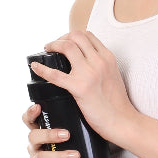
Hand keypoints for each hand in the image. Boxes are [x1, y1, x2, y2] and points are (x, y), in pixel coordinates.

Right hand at [22, 103, 77, 157]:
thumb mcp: (76, 140)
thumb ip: (76, 128)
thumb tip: (89, 112)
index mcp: (41, 136)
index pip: (30, 121)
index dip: (31, 113)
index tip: (38, 107)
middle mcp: (34, 148)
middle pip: (33, 137)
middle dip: (50, 135)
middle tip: (67, 135)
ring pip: (40, 157)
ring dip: (58, 156)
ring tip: (75, 156)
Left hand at [30, 30, 137, 144]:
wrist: (123, 122)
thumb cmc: (118, 105)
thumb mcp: (114, 77)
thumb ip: (102, 67)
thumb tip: (86, 65)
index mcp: (108, 58)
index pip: (87, 35)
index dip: (72, 36)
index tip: (65, 43)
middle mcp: (99, 61)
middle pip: (76, 36)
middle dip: (61, 38)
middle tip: (54, 47)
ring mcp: (89, 73)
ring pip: (66, 46)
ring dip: (53, 45)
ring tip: (47, 51)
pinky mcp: (79, 88)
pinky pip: (55, 74)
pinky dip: (42, 69)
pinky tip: (35, 67)